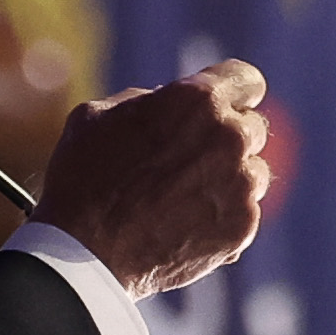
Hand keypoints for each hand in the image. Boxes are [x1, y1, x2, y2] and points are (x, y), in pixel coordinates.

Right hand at [33, 61, 273, 294]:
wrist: (83, 254)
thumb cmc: (82, 178)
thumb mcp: (100, 116)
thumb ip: (147, 101)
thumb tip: (165, 103)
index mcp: (198, 100)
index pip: (246, 80)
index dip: (234, 91)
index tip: (226, 105)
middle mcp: (229, 137)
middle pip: (252, 128)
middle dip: (226, 139)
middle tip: (192, 160)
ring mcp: (240, 185)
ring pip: (253, 173)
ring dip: (229, 179)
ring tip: (185, 198)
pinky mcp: (242, 227)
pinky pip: (244, 213)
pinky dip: (223, 218)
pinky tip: (186, 227)